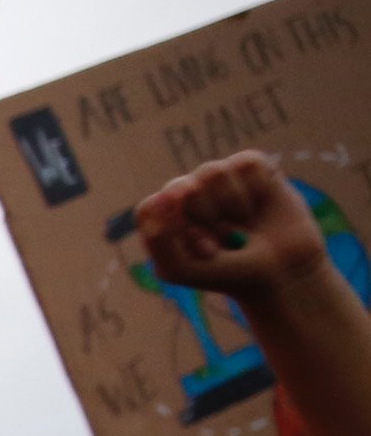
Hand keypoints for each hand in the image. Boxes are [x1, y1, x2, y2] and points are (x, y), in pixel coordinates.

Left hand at [135, 151, 334, 307]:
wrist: (285, 270)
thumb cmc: (229, 273)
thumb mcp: (184, 270)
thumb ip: (160, 242)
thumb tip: (159, 198)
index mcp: (164, 218)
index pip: (150, 208)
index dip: (174, 225)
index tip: (198, 248)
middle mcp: (188, 194)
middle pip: (180, 187)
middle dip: (206, 218)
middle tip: (223, 238)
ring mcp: (218, 180)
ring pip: (212, 171)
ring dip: (232, 203)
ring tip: (242, 222)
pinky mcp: (251, 167)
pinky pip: (246, 163)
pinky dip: (258, 188)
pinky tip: (260, 204)